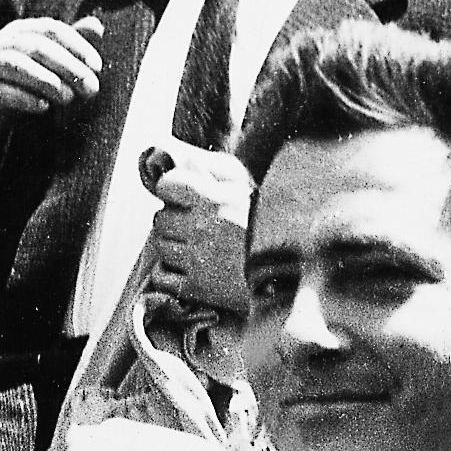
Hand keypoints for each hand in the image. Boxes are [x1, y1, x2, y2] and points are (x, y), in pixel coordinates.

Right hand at [0, 16, 104, 195]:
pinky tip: (43, 107)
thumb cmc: (14, 87)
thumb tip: (97, 26)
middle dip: (68, 66)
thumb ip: (67, 48)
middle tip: (91, 88)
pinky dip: (23, 97)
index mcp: (20, 31)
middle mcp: (2, 43)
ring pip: (16, 65)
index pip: (51, 28)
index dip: (77, 44)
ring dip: (46, 80)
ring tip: (69, 98)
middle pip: (37, 46)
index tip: (97, 66)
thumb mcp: (43, 66)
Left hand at [142, 141, 253, 316]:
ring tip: (194, 248)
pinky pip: (163, 278)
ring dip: (172, 247)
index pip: (165, 185)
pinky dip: (169, 274)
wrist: (289, 272)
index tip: (179, 196)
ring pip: (161, 248)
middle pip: (161, 219)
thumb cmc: (265, 222)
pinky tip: (188, 270)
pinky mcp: (198, 288)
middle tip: (192, 226)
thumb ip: (213, 169)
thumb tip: (186, 162)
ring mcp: (196, 259)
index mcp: (209, 197)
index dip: (170, 189)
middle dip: (173, 221)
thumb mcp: (244, 186)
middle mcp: (198, 227)